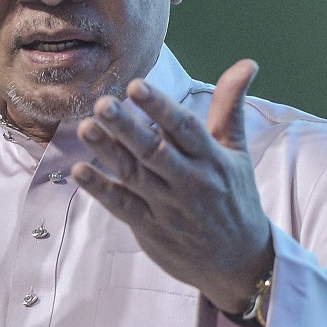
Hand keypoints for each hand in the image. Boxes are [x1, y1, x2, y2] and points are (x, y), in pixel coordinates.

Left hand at [72, 59, 273, 312]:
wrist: (239, 262)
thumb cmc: (235, 197)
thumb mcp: (236, 151)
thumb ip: (230, 106)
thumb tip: (247, 63)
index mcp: (211, 159)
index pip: (185, 128)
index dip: (161, 107)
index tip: (137, 86)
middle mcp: (190, 182)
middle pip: (155, 151)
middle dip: (128, 128)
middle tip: (103, 103)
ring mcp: (168, 207)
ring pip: (135, 176)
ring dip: (108, 152)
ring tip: (86, 127)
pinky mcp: (150, 228)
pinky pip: (123, 207)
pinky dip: (101, 190)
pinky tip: (80, 170)